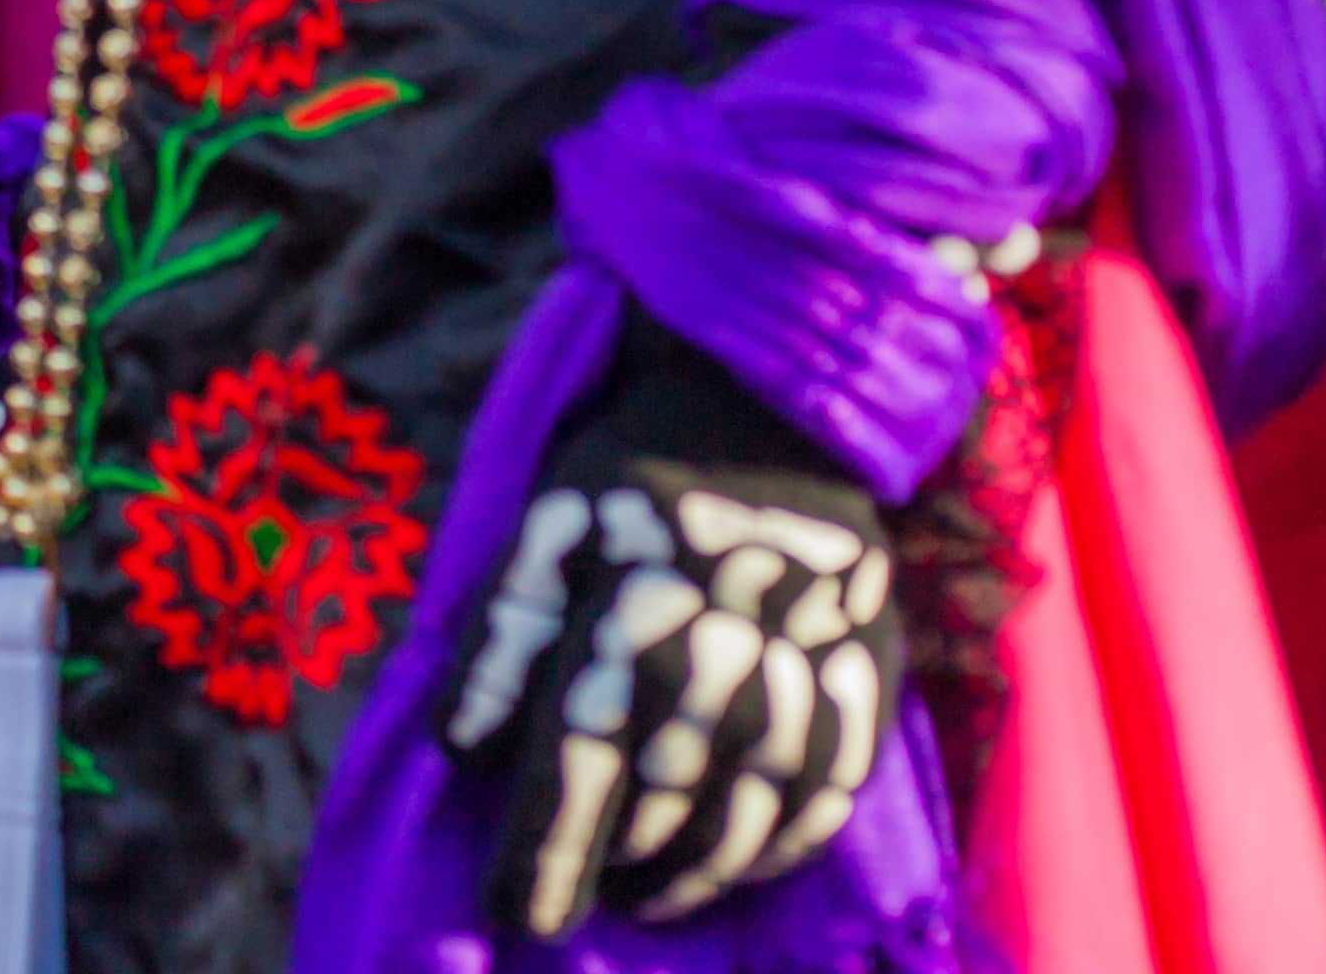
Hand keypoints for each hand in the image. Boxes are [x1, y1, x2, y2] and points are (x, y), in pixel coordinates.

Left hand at [444, 344, 898, 932]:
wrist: (768, 409)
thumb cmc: (629, 472)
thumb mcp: (539, 536)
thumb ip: (497, 645)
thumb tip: (462, 752)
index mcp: (622, 642)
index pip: (569, 788)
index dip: (538, 865)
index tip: (511, 916)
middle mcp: (717, 682)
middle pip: (653, 819)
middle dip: (604, 872)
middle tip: (572, 895)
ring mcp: (800, 690)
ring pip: (740, 828)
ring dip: (687, 876)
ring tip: (640, 893)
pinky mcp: (863, 687)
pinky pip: (822, 800)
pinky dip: (774, 849)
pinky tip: (737, 862)